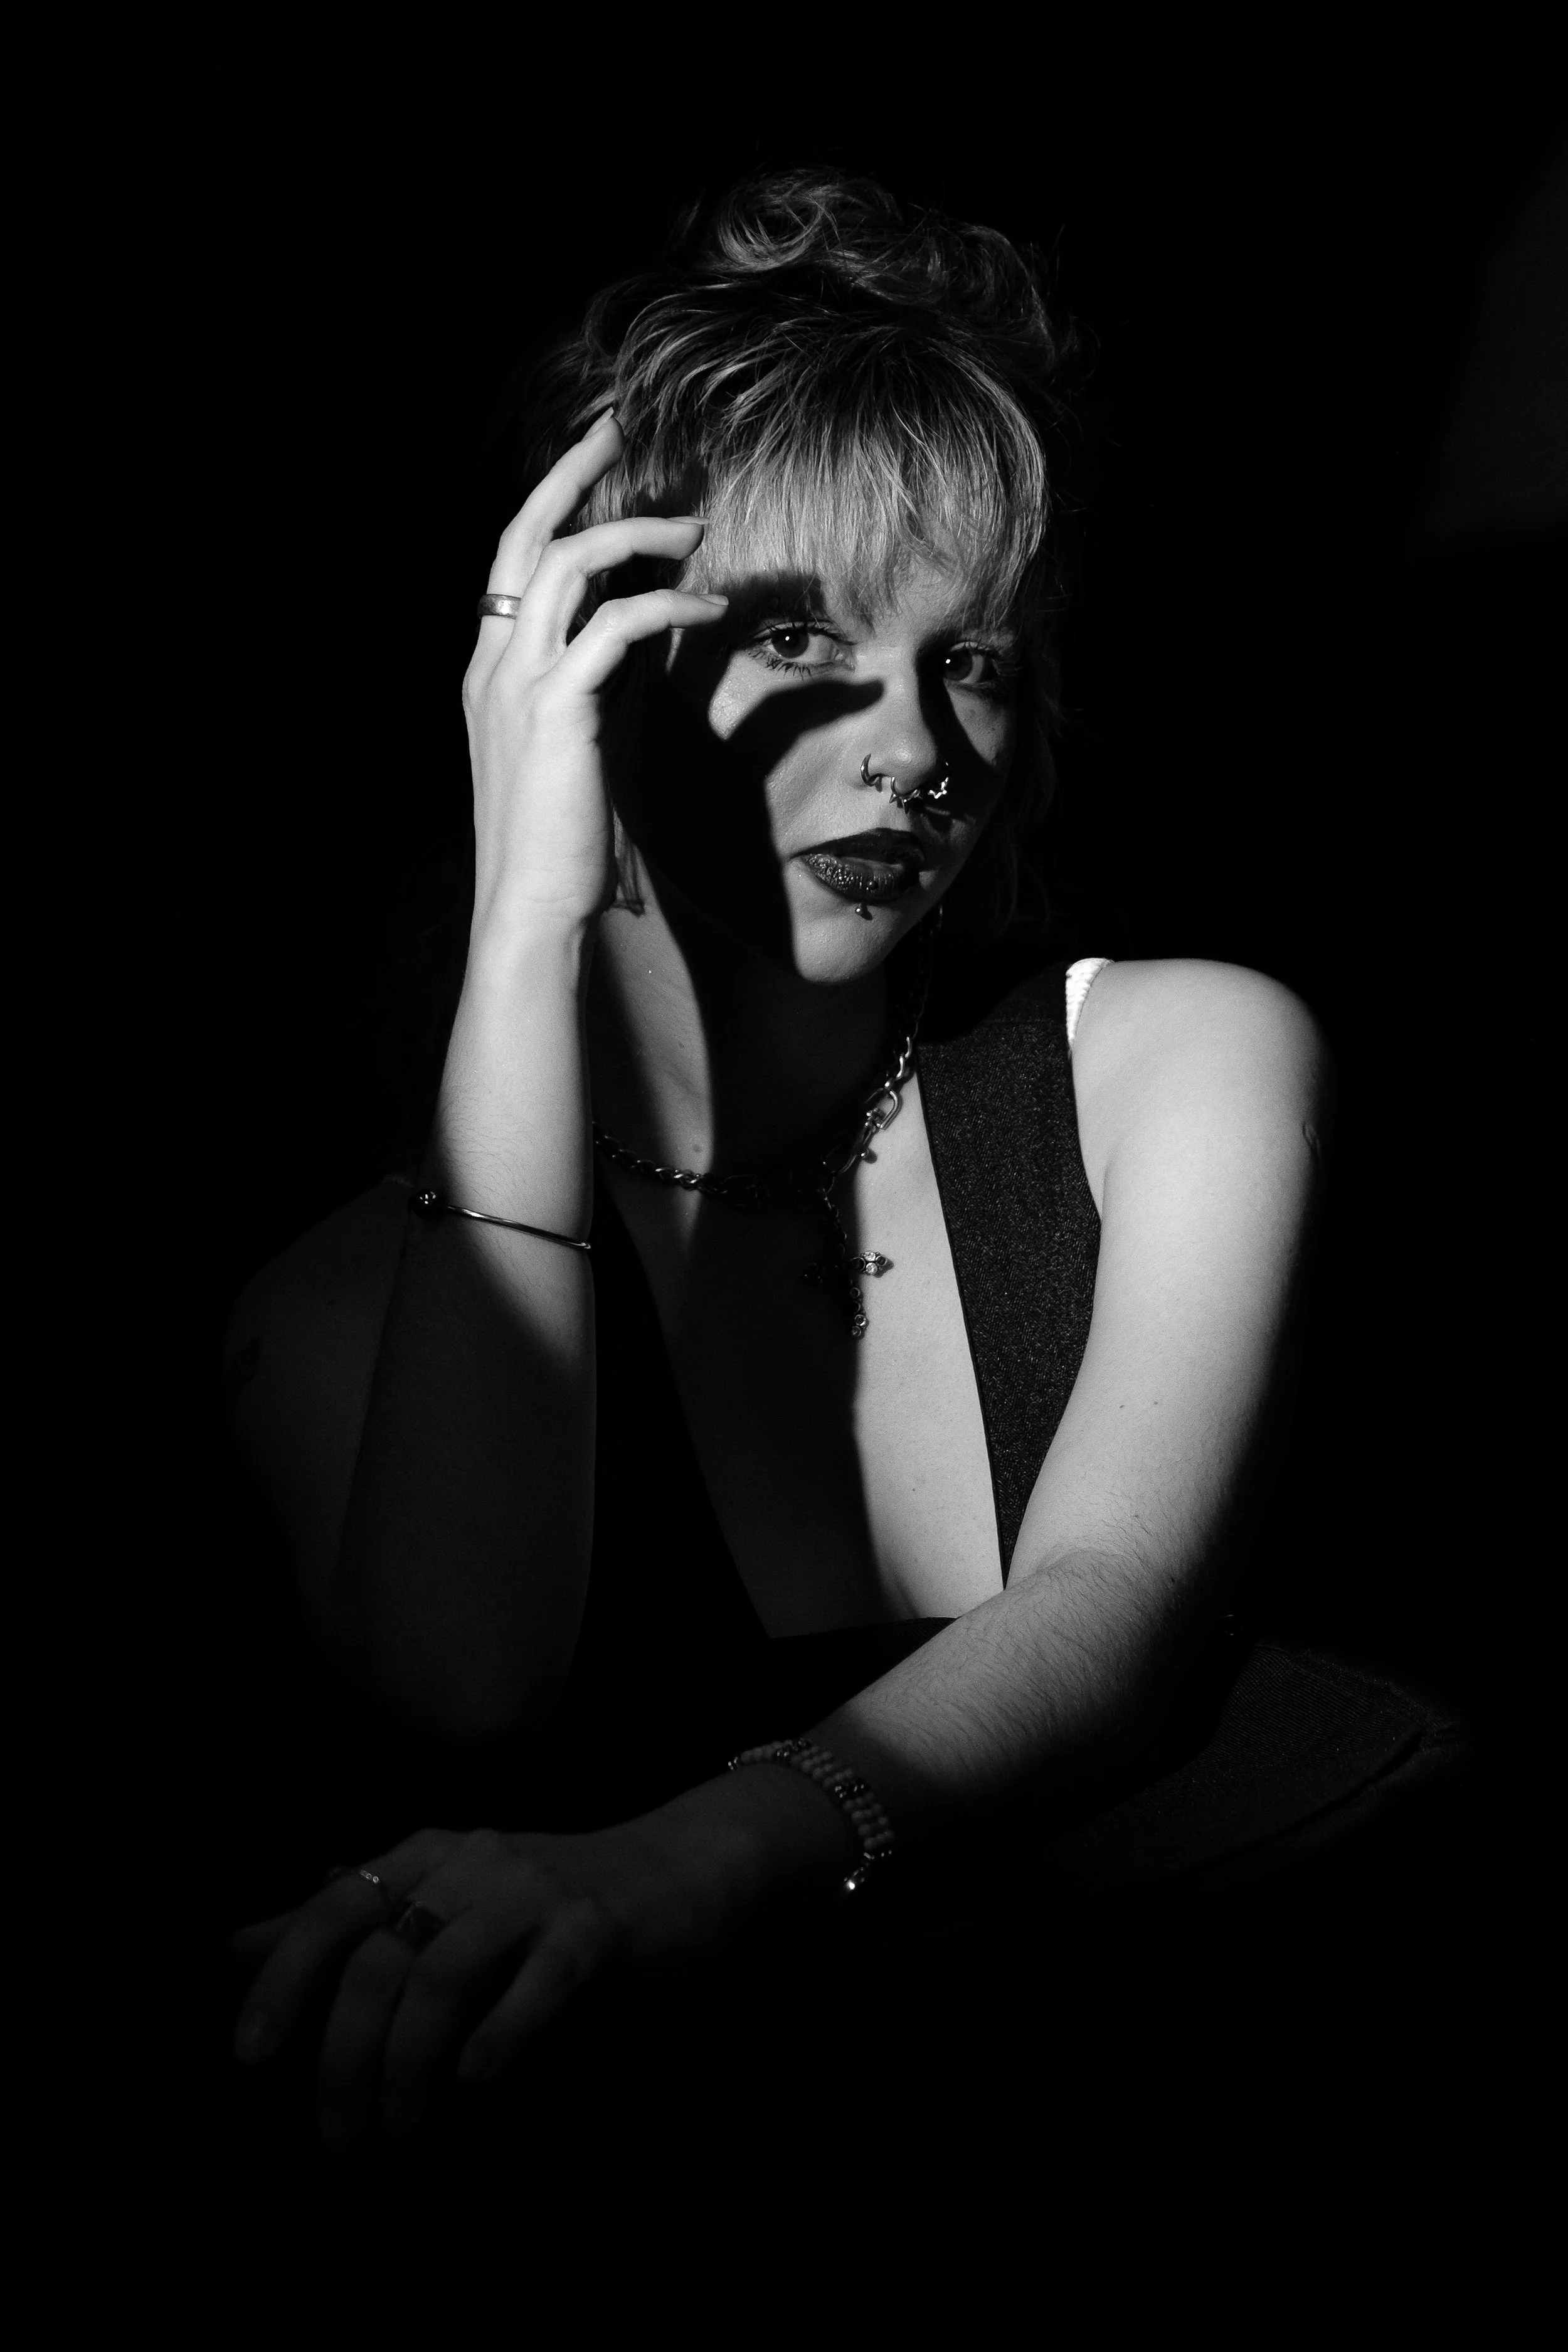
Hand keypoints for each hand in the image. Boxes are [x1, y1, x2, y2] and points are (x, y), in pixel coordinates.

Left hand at [231, 1778, 848, 2147]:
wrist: (678, 1871)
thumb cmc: (545, 1902)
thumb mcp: (441, 1900)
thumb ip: (346, 1920)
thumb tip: (234, 1942)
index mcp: (428, 1856)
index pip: (332, 1908)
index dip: (282, 1979)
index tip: (248, 2056)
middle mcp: (472, 1862)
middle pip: (380, 1955)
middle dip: (343, 2053)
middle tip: (335, 2134)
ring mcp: (536, 1890)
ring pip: (445, 1970)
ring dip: (409, 2058)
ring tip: (397, 2126)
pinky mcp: (597, 1926)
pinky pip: (542, 1977)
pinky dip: (502, 2029)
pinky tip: (477, 2079)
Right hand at [461, 410, 728, 938]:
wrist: (530, 907)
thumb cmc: (563, 837)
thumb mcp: (588, 739)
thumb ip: (609, 678)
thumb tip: (655, 621)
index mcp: (491, 666)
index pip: (516, 559)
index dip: (555, 500)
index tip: (600, 458)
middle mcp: (494, 661)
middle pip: (525, 533)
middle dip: (573, 471)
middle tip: (622, 427)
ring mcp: (518, 682)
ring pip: (568, 564)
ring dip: (638, 533)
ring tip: (696, 528)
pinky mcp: (556, 710)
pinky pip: (615, 626)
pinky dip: (667, 604)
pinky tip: (709, 606)